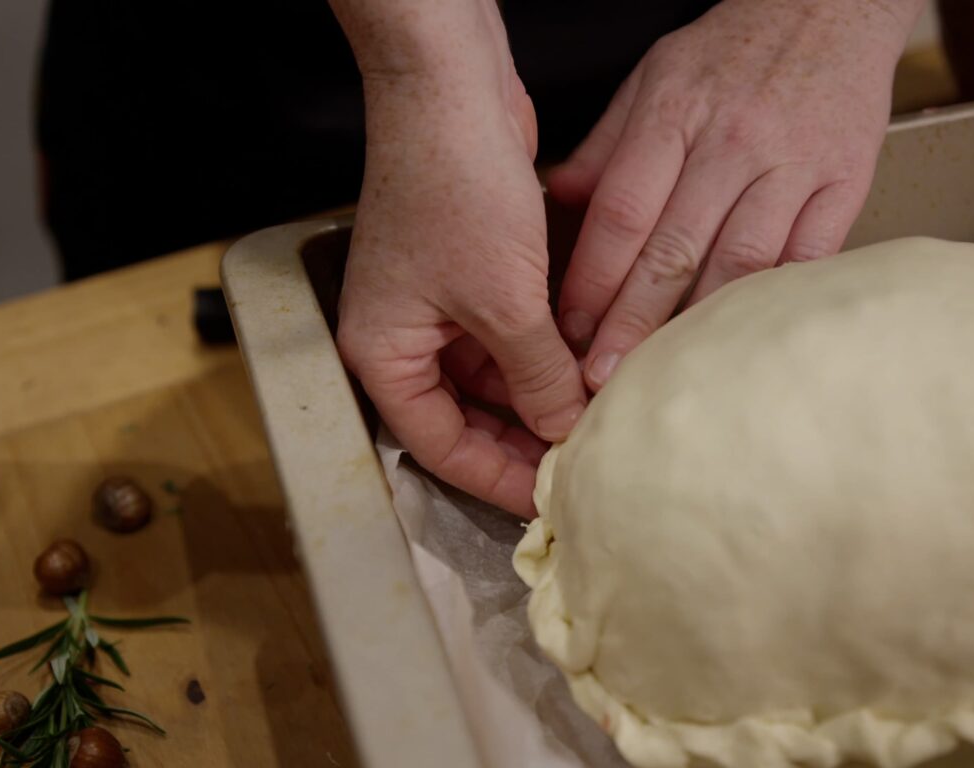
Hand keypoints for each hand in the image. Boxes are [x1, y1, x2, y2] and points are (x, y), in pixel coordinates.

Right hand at [337, 10, 585, 517]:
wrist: (450, 90)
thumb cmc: (454, 187)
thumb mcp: (504, 301)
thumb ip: (538, 376)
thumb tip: (565, 429)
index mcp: (383, 354)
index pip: (438, 445)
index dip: (496, 477)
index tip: (547, 498)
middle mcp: (401, 337)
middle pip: (463, 418)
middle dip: (522, 439)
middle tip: (578, 464)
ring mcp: (433, 307)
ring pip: (489, 380)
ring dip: (538, 398)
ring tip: (591, 423)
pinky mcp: (466, 278)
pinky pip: (502, 338)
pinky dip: (540, 356)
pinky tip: (583, 372)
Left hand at [549, 0, 922, 390]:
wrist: (831, 6)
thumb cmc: (732, 48)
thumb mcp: (654, 75)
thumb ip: (606, 144)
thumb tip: (560, 201)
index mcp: (674, 113)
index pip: (622, 212)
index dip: (591, 279)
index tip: (565, 328)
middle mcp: (732, 143)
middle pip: (672, 250)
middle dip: (630, 322)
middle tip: (600, 378)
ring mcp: (791, 166)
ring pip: (737, 265)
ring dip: (694, 328)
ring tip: (661, 375)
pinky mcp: (843, 184)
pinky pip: (804, 260)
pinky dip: (768, 307)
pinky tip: (737, 344)